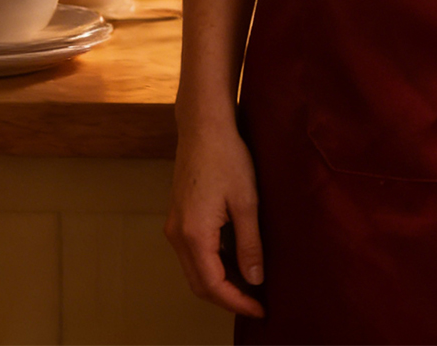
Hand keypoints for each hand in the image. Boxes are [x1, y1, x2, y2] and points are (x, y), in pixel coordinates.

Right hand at [164, 123, 265, 318]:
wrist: (204, 127)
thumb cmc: (228, 158)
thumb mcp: (247, 201)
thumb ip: (250, 243)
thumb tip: (255, 279)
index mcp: (194, 235)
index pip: (213, 286)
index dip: (237, 302)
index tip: (261, 309)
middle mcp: (178, 235)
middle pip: (199, 283)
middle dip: (228, 297)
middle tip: (257, 301)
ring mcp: (175, 226)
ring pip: (195, 269)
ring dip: (220, 281)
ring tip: (251, 283)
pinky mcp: (179, 216)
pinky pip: (193, 252)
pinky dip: (213, 263)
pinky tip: (236, 258)